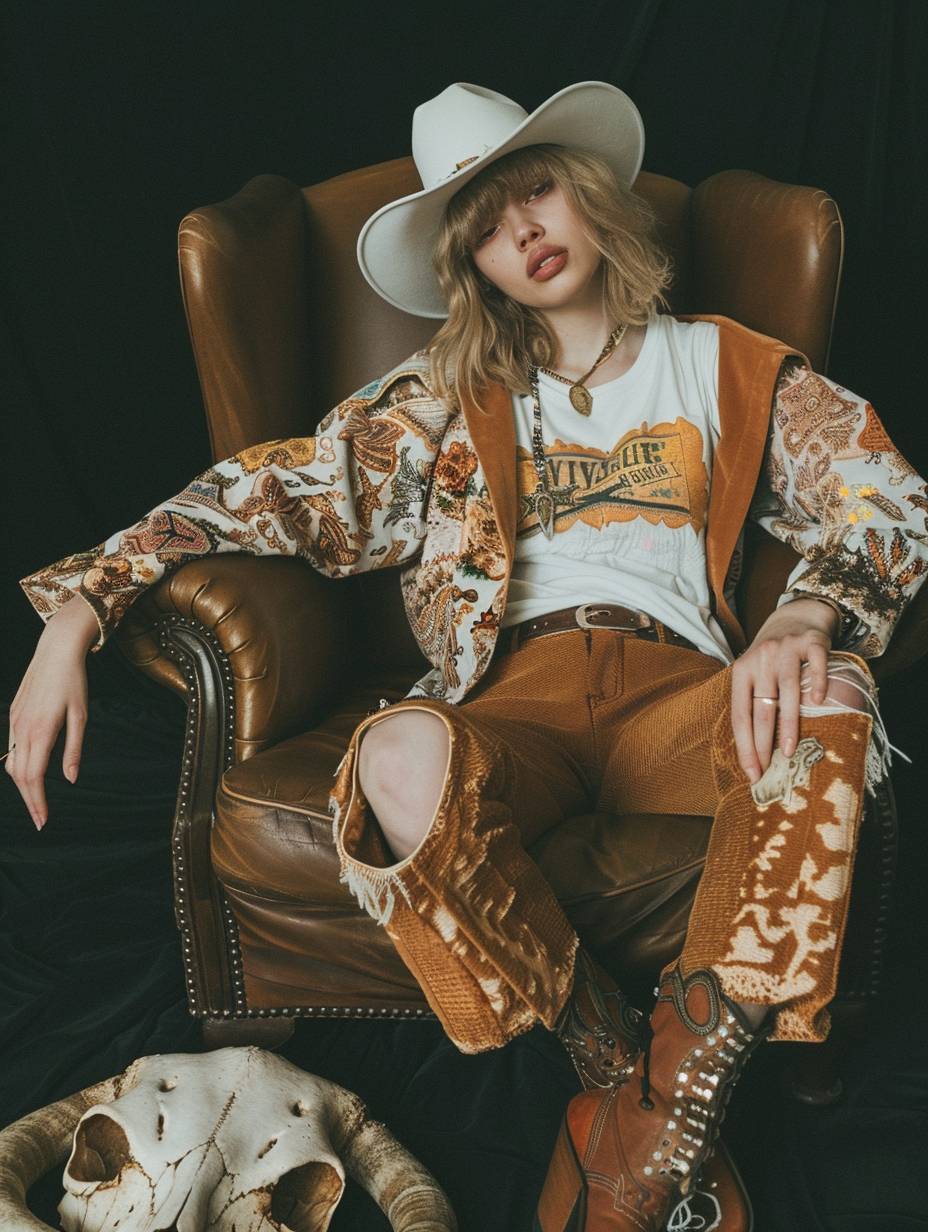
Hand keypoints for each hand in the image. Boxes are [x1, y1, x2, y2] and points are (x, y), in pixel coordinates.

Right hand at [6, 596, 97, 829]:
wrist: (56, 651)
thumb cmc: (74, 682)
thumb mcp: (81, 716)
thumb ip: (74, 749)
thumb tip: (71, 779)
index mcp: (42, 730)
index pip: (34, 777)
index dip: (37, 801)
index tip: (44, 819)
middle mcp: (23, 728)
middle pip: (19, 776)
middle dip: (29, 801)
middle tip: (41, 820)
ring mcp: (15, 721)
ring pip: (12, 763)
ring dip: (23, 786)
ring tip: (36, 802)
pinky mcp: (13, 715)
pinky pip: (11, 748)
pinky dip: (18, 767)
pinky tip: (29, 775)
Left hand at [730, 598, 838, 783]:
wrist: (796, 615)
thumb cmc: (773, 656)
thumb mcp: (754, 673)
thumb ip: (754, 701)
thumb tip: (757, 751)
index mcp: (741, 671)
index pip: (740, 714)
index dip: (744, 745)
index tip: (751, 772)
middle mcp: (761, 659)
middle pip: (761, 707)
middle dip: (762, 742)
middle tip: (768, 770)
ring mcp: (786, 649)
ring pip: (786, 690)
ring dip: (787, 723)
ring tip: (790, 750)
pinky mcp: (812, 642)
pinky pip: (815, 664)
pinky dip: (817, 683)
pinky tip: (819, 703)